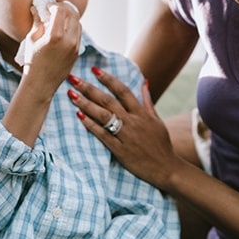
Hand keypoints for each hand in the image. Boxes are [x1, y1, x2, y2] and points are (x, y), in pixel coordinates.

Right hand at [24, 1, 81, 90]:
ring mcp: (75, 47)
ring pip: (78, 23)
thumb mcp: (32, 39)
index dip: (54, 5)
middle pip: (73, 14)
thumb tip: (36, 7)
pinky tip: (62, 29)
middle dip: (64, 8)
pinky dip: (72, 27)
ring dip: (69, 17)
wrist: (40, 85)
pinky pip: (78, 34)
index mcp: (55, 36)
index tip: (47, 7)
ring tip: (58, 18)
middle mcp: (69, 41)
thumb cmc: (32, 62)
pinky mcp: (77, 53)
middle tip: (54, 8)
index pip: (61, 10)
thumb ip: (37, 21)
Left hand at [68, 68, 184, 189]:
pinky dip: (91, 125)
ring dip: (86, 104)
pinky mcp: (120, 151)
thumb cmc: (162, 145)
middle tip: (73, 78)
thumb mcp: (157, 121)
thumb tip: (144, 82)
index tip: (94, 70)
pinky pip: (103, 135)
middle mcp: (133, 122)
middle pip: (108, 101)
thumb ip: (147, 101)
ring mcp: (126, 136)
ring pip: (103, 116)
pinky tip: (79, 116)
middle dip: (89, 88)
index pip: (123, 91)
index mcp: (142, 114)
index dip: (108, 79)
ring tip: (71, 95)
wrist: (166, 168)